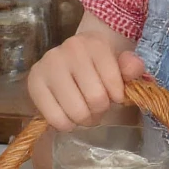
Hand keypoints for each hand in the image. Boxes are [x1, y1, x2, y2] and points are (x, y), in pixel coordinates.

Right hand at [28, 34, 144, 130]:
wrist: (72, 57)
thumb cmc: (100, 64)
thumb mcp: (119, 63)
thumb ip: (131, 67)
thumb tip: (134, 69)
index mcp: (95, 44)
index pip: (113, 83)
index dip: (117, 97)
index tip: (114, 95)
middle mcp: (70, 50)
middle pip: (95, 99)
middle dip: (101, 110)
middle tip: (98, 106)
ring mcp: (48, 65)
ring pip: (76, 111)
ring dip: (84, 119)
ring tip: (84, 110)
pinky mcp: (34, 82)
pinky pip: (54, 118)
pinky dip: (66, 124)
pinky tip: (69, 116)